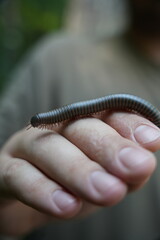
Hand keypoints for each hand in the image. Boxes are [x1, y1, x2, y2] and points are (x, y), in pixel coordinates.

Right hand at [0, 112, 159, 220]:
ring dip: (80, 169)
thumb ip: (124, 170)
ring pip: (50, 149)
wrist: (27, 196)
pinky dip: (42, 190)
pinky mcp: (6, 168)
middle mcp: (56, 129)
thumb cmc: (70, 181)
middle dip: (110, 147)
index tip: (153, 141)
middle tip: (137, 167)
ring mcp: (28, 146)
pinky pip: (20, 176)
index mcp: (81, 125)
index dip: (131, 125)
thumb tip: (143, 164)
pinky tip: (65, 205)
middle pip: (82, 128)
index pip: (109, 115)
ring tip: (109, 192)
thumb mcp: (103, 175)